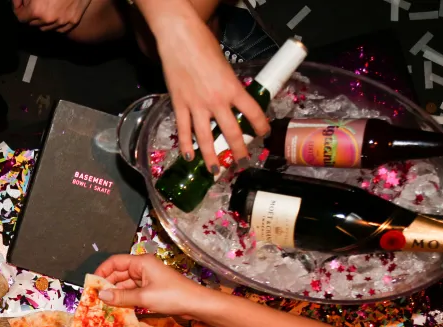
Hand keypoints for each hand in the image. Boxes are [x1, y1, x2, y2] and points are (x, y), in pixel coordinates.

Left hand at [13, 0, 92, 32]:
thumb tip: (21, 2)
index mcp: (37, 10)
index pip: (20, 18)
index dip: (17, 9)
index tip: (18, 3)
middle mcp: (49, 20)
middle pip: (32, 24)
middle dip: (29, 14)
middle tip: (31, 3)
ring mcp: (62, 23)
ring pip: (45, 27)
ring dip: (41, 19)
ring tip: (44, 7)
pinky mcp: (73, 22)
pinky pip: (58, 28)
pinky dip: (54, 23)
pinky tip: (55, 12)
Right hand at [94, 254, 215, 316]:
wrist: (196, 304)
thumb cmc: (172, 296)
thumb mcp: (144, 297)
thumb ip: (121, 297)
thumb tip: (101, 296)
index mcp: (141, 262)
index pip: (115, 262)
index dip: (102, 271)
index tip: (92, 284)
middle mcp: (143, 268)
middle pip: (119, 273)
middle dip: (107, 285)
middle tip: (95, 299)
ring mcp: (148, 279)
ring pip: (126, 285)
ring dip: (116, 294)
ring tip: (103, 306)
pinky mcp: (152, 290)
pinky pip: (133, 292)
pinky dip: (125, 299)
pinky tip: (117, 308)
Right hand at [149, 7, 268, 171]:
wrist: (180, 40)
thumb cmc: (204, 47)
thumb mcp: (225, 67)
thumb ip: (230, 86)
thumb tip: (233, 100)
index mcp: (233, 88)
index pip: (253, 113)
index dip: (261, 126)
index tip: (263, 135)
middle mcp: (217, 101)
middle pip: (231, 133)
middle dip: (238, 151)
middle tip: (242, 163)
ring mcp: (196, 106)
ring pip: (206, 138)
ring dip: (211, 157)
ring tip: (215, 170)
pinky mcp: (179, 106)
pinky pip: (184, 131)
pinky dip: (186, 146)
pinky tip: (189, 158)